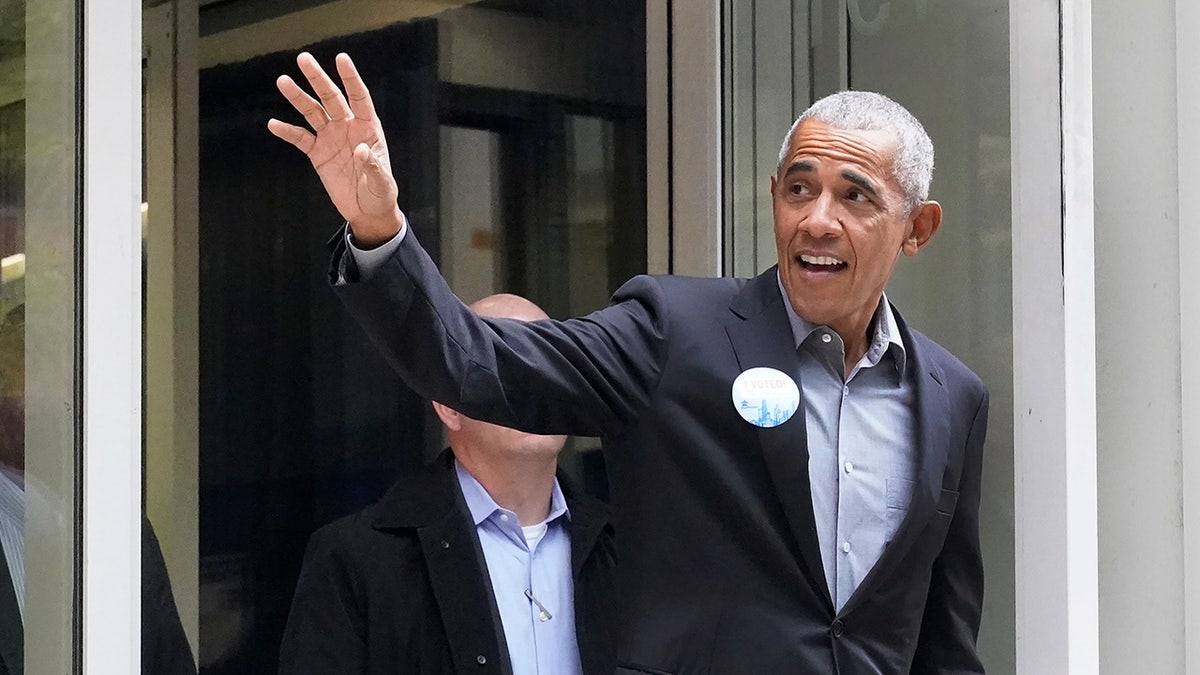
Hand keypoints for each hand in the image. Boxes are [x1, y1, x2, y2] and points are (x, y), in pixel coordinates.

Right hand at [268, 52, 402, 246]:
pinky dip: (287, 132)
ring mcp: (331, 138)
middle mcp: (348, 127)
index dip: (350, 78)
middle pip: (331, 98)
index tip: (341, 59)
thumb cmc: (381, 194)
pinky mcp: (318, 153)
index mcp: (368, 128)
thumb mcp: (382, 183)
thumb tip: (360, 149)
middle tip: (303, 59)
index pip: (359, 97)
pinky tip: (274, 124)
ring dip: (298, 98)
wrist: (367, 211)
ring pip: (312, 112)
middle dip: (318, 79)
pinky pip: (300, 139)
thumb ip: (372, 165)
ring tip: (283, 81)